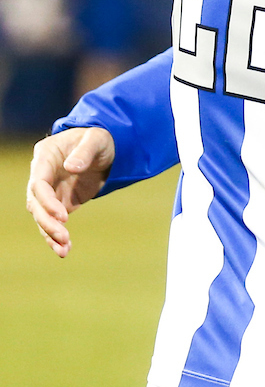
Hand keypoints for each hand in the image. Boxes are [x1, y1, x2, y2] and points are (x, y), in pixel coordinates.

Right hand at [25, 127, 114, 256]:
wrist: (107, 146)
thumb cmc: (99, 137)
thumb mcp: (97, 139)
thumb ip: (84, 152)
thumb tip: (71, 167)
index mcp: (45, 157)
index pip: (38, 183)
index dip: (47, 201)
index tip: (64, 216)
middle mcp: (42, 175)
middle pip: (35, 203)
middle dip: (47, 221)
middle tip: (64, 236)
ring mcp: (50, 190)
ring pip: (42, 216)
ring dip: (50, 234)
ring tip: (63, 250)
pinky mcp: (60, 202)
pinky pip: (53, 221)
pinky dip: (57, 236)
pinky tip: (65, 250)